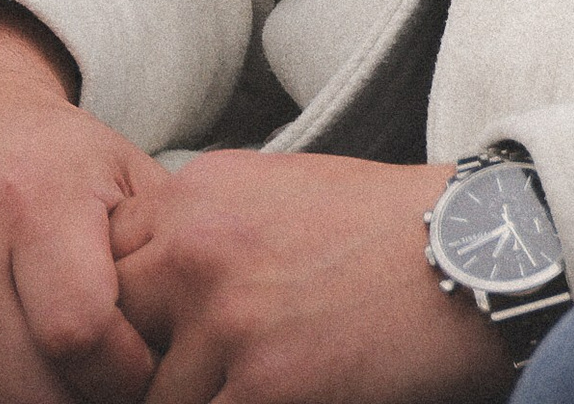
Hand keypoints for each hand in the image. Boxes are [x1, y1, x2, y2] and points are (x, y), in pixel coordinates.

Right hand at [0, 0, 160, 403]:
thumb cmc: (47, 156)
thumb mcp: (116, 169)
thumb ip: (159, 249)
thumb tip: (201, 337)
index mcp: (33, 194)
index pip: (80, 331)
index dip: (123, 372)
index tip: (142, 367)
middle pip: (27, 387)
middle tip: (105, 387)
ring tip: (64, 386)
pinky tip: (9, 389)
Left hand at [112, 150, 508, 403]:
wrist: (470, 250)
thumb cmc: (379, 226)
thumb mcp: (274, 189)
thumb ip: (201, 224)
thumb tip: (147, 278)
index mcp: (195, 192)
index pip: (103, 261)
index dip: (120, 310)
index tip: (142, 338)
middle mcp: (196, 247)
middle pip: (111, 329)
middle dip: (135, 363)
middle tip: (171, 375)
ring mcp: (227, 318)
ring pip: (152, 396)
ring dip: (184, 399)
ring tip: (237, 384)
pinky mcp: (266, 385)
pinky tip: (267, 396)